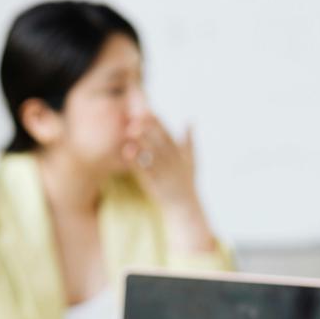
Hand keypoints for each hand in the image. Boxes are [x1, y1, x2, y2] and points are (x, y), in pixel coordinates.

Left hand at [123, 116, 217, 253]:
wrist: (184, 208)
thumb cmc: (187, 183)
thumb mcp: (192, 161)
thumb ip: (190, 141)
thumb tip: (191, 120)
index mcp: (180, 154)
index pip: (168, 134)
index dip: (158, 122)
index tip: (147, 111)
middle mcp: (173, 162)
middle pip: (160, 142)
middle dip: (148, 130)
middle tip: (134, 119)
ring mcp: (165, 174)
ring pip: (152, 155)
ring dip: (141, 143)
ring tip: (129, 133)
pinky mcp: (156, 185)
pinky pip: (145, 172)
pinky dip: (136, 162)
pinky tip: (126, 154)